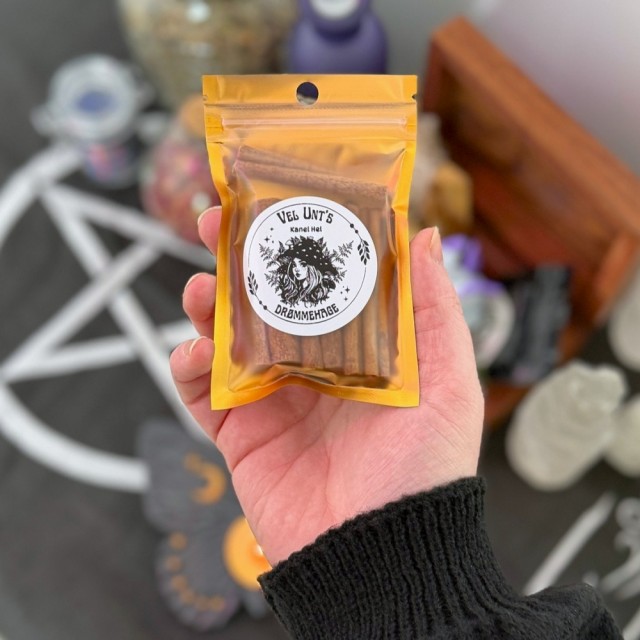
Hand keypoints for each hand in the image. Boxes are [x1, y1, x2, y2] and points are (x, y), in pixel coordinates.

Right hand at [170, 208, 483, 565]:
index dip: (300, 241)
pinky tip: (194, 352)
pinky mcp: (242, 434)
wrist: (382, 556)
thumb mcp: (446, 381)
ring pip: (227, 336)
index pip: (323, 280)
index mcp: (359, 348)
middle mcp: (314, 367)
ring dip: (206, 305)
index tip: (280, 202)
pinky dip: (189, 365)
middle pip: (267, 299)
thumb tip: (424, 232)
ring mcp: (274, 398)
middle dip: (240, 259)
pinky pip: (203, 391)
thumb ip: (433, 308)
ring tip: (200, 289)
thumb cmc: (425, 469)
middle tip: (216, 224)